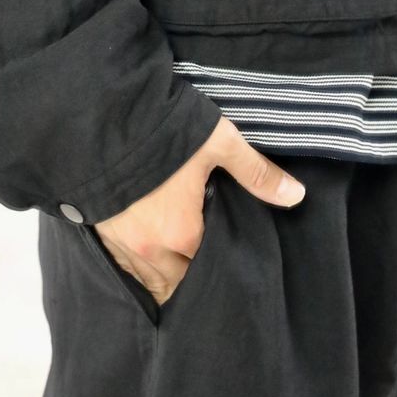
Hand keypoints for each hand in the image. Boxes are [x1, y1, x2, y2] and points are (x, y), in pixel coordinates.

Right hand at [91, 115, 305, 304]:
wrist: (103, 116)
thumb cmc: (163, 130)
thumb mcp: (218, 143)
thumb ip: (256, 173)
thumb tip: (296, 197)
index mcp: (183, 236)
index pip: (210, 269)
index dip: (222, 261)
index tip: (230, 252)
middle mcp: (150, 250)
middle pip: (179, 280)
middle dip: (194, 273)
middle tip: (209, 257)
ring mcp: (121, 245)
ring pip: (151, 279)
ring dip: (166, 274)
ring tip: (182, 260)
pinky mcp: (100, 234)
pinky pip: (126, 267)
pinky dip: (140, 265)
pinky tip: (150, 251)